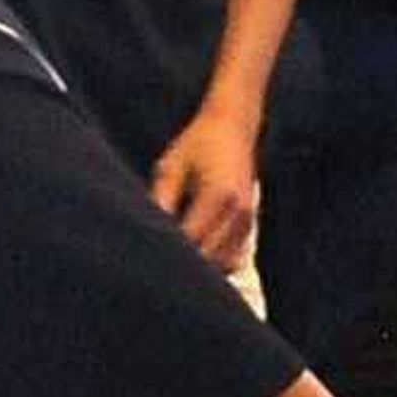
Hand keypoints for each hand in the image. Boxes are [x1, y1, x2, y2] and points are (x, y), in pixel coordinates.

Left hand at [149, 110, 260, 271]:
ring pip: (223, 264)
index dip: (168, 252)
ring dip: (201, 269)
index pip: (191, 239)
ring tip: (172, 266)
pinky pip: (233, 259)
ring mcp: (248, 221)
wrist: (233, 126)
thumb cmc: (197, 143)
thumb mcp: (172, 165)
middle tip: (155, 270)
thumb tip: (149, 229)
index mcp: (218, 195)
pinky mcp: (250, 226)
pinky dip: (215, 264)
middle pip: (209, 257)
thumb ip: (162, 198)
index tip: (146, 258)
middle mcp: (238, 211)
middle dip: (183, 265)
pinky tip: (194, 259)